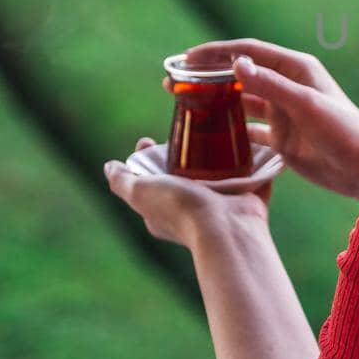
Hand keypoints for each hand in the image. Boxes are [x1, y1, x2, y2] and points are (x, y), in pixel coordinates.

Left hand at [105, 137, 267, 248]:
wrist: (226, 227)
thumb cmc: (180, 209)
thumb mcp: (140, 192)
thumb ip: (122, 181)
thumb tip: (109, 166)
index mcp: (163, 210)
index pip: (150, 179)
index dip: (146, 158)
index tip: (148, 139)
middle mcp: (190, 208)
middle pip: (181, 174)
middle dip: (180, 152)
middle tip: (184, 131)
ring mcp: (221, 205)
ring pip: (216, 175)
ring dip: (217, 155)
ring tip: (216, 131)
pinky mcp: (248, 199)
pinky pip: (249, 177)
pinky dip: (250, 164)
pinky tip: (248, 144)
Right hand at [188, 39, 358, 202]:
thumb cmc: (343, 131)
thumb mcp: (305, 105)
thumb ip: (271, 85)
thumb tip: (236, 63)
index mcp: (296, 69)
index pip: (248, 51)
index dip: (216, 51)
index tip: (186, 57)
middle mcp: (287, 87)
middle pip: (240, 74)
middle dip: (209, 75)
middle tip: (174, 81)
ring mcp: (283, 113)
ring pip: (241, 102)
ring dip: (215, 102)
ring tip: (184, 105)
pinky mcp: (282, 139)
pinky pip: (249, 131)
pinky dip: (229, 131)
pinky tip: (208, 137)